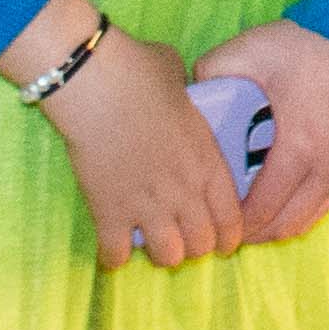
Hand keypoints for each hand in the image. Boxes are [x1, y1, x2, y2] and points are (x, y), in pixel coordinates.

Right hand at [25, 0, 237, 268]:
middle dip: (194, 246)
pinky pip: (115, 255)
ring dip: (161, 253)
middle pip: (201, 244)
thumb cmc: (141, 72)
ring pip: (167, 257)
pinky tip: (112, 249)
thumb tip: (175, 86)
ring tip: (150, 242)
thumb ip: (186, 95)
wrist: (97, 84)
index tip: (222, 242)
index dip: (228, 238)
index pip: (231, 219)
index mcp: (208, 163)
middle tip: (181, 237)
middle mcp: (184, 192)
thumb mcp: (180, 81)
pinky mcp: (109, 213)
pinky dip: (113, 257)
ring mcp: (147, 206)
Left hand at [210, 20, 328, 246]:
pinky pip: (327, 202)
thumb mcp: (253, 48)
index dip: (234, 225)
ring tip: (251, 217)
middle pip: (286, 225)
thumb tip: (191, 94)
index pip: (261, 210)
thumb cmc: (312, 43)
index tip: (211, 221)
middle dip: (254, 233)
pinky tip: (284, 197)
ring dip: (279, 225)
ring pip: (309, 218)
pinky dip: (302, 209)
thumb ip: (212, 70)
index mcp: (299, 148)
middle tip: (226, 225)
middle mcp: (327, 168)